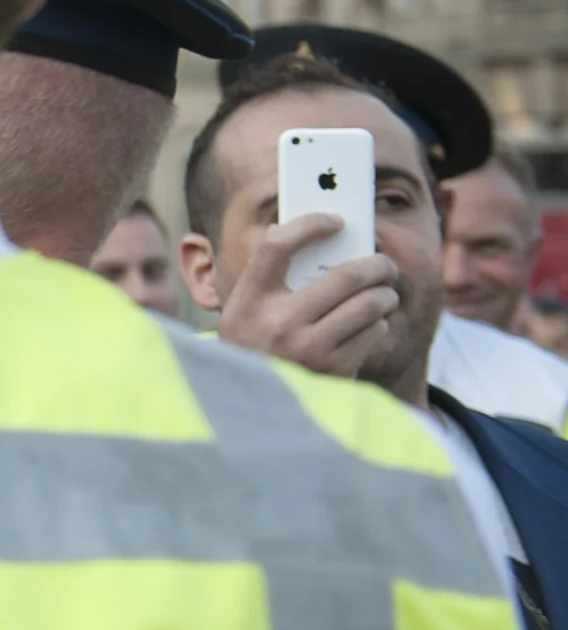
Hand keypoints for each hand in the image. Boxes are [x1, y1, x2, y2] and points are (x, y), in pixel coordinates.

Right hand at [212, 212, 404, 380]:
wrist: (253, 409)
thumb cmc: (253, 348)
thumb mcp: (244, 313)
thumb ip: (269, 278)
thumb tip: (313, 238)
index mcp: (248, 302)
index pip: (277, 245)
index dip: (310, 224)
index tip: (335, 221)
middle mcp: (278, 324)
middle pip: (346, 275)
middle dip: (377, 264)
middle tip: (384, 264)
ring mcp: (309, 349)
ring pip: (370, 303)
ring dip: (384, 295)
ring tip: (382, 295)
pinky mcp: (335, 370)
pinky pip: (373, 331)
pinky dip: (376, 324)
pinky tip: (366, 326)